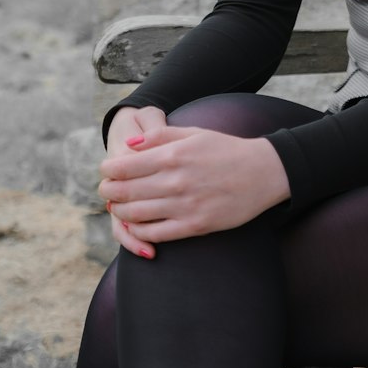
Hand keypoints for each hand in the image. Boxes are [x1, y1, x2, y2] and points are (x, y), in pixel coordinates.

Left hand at [99, 119, 290, 257]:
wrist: (262, 173)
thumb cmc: (226, 149)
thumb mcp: (193, 133)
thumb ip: (159, 136)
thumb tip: (129, 145)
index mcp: (172, 155)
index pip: (125, 166)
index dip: (108, 171)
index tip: (106, 171)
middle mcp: (175, 181)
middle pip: (125, 192)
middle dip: (108, 192)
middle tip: (105, 191)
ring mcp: (184, 206)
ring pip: (135, 215)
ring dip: (120, 212)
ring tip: (117, 207)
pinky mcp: (194, 226)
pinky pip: (155, 233)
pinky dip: (138, 232)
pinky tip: (134, 225)